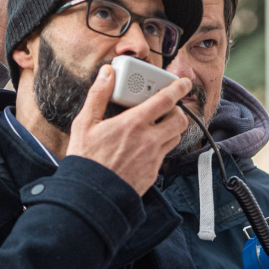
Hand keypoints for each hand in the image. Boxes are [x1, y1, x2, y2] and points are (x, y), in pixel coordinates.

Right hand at [68, 65, 191, 195]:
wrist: (91, 195)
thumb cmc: (86, 159)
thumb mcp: (85, 123)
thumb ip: (98, 95)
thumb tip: (106, 73)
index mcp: (134, 124)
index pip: (166, 100)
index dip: (178, 88)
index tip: (183, 82)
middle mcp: (149, 140)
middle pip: (179, 119)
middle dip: (178, 110)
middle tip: (167, 107)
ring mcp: (153, 158)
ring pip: (175, 137)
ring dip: (171, 128)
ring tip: (157, 125)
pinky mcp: (153, 173)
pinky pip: (165, 155)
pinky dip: (161, 146)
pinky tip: (146, 146)